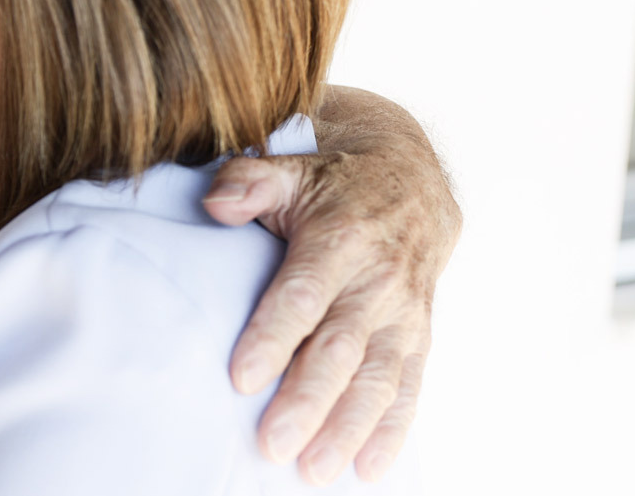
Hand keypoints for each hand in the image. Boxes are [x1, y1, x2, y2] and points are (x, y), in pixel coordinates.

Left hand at [202, 87, 460, 485]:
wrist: (414, 183)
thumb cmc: (333, 186)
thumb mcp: (290, 169)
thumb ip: (247, 183)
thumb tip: (216, 204)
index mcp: (339, 240)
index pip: (302, 294)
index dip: (272, 337)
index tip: (241, 378)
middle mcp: (376, 282)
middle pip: (340, 348)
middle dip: (307, 400)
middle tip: (273, 443)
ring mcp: (403, 315)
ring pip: (377, 378)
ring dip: (348, 429)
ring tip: (314, 470)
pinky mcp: (419, 338)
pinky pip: (409, 389)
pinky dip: (392, 432)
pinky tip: (369, 470)